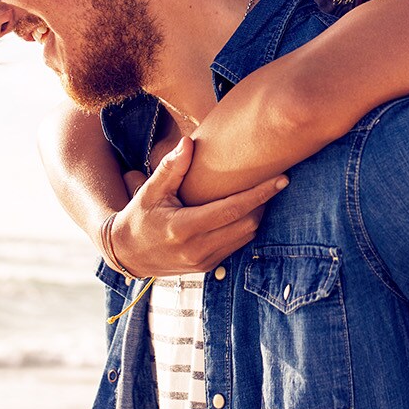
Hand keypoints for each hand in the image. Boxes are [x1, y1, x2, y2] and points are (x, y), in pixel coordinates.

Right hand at [103, 136, 288, 276]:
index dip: (260, 193)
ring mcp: (204, 261)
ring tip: (263, 194)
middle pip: (247, 223)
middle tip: (275, 181)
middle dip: (264, 202)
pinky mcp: (208, 267)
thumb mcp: (149, 191)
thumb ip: (171, 167)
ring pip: (246, 236)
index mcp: (183, 227)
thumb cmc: (138, 216)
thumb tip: (189, 141)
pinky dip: (245, 227)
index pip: (233, 209)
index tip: (282, 179)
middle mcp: (197, 248)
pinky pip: (237, 246)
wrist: (127, 253)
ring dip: (258, 215)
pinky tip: (245, 211)